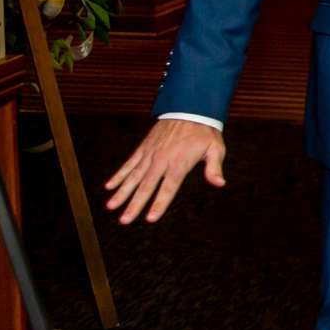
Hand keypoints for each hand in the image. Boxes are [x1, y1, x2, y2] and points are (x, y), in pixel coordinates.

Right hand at [104, 118, 226, 224]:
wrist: (189, 108)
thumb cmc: (204, 132)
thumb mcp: (215, 148)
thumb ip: (214, 168)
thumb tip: (220, 183)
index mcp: (179, 163)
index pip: (168, 188)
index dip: (159, 203)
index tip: (150, 218)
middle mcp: (161, 160)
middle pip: (146, 186)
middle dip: (134, 205)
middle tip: (124, 221)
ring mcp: (150, 154)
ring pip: (133, 177)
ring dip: (121, 192)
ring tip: (110, 207)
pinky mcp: (143, 148)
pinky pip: (129, 164)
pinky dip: (119, 175)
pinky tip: (109, 186)